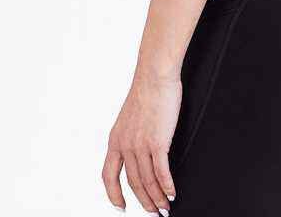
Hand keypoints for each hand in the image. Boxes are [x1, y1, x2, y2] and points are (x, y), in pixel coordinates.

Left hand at [102, 73, 181, 213]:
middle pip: (133, 183)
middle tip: (153, 212)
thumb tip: (141, 149)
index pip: (108, 176)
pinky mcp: (157, 142)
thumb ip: (132, 135)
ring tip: (165, 208)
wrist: (154, 77)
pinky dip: (167, 186)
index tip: (121, 207)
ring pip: (147, 181)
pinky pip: (161, 172)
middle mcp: (125, 145)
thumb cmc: (146, 92)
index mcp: (115, 140)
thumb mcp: (130, 118)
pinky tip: (172, 193)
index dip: (113, 194)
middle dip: (144, 202)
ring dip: (157, 198)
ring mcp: (140, 145)